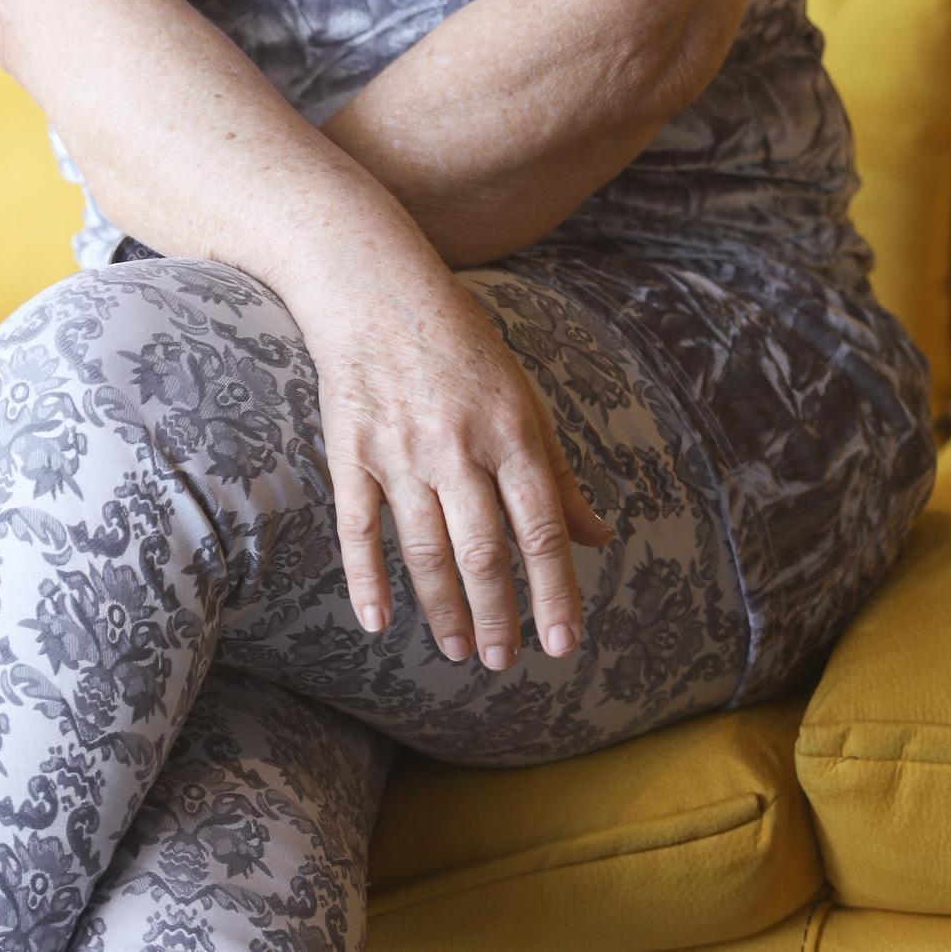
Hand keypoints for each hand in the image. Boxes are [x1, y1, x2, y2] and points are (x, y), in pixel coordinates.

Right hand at [298, 261, 617, 668]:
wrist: (377, 289)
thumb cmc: (462, 345)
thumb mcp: (523, 398)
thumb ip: (558, 473)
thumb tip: (599, 537)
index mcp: (510, 430)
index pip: (541, 528)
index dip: (555, 591)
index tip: (564, 644)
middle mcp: (458, 445)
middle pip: (484, 551)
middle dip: (499, 616)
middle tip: (504, 662)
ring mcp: (400, 450)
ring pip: (426, 550)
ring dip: (445, 609)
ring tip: (460, 650)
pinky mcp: (351, 451)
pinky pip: (359, 528)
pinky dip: (367, 579)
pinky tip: (378, 621)